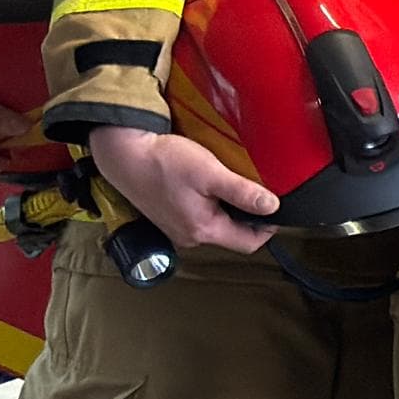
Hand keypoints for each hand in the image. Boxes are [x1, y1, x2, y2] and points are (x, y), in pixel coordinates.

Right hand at [85, 122, 276, 256]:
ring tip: (231, 184)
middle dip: (248, 215)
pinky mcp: (169, 215)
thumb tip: (272, 207)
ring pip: (216, 224)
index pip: (249, 244)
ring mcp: (177, 227)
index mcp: (202, 231)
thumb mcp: (210, 173)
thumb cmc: (163, 162)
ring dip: (229, 208)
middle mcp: (189, 236)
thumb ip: (242, 192)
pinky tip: (208, 184)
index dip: (267, 227)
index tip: (274, 206)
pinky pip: (199, 215)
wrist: (124, 154)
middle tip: (255, 191)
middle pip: (233, 234)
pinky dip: (210, 203)